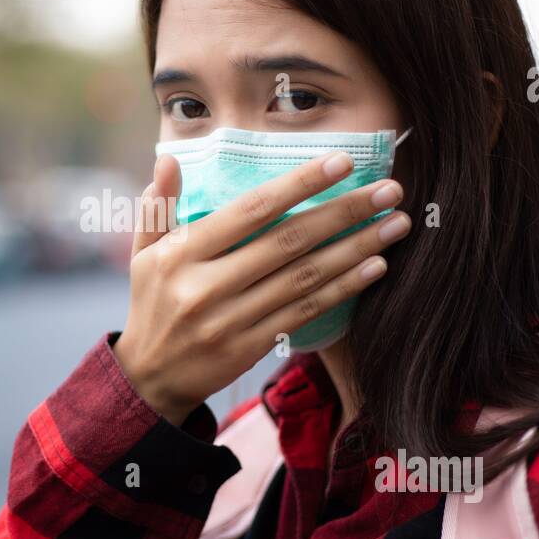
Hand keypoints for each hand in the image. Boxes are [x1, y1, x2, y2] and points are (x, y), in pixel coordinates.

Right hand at [112, 150, 409, 423]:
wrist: (149, 379)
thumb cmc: (152, 303)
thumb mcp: (143, 252)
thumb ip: (158, 206)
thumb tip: (170, 158)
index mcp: (182, 254)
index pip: (249, 211)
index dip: (298, 185)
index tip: (341, 162)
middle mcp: (207, 286)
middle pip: (288, 242)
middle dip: (344, 212)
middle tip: (389, 189)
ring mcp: (231, 320)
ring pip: (305, 278)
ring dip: (356, 248)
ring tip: (396, 224)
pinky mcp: (251, 347)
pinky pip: (305, 312)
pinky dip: (343, 288)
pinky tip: (374, 266)